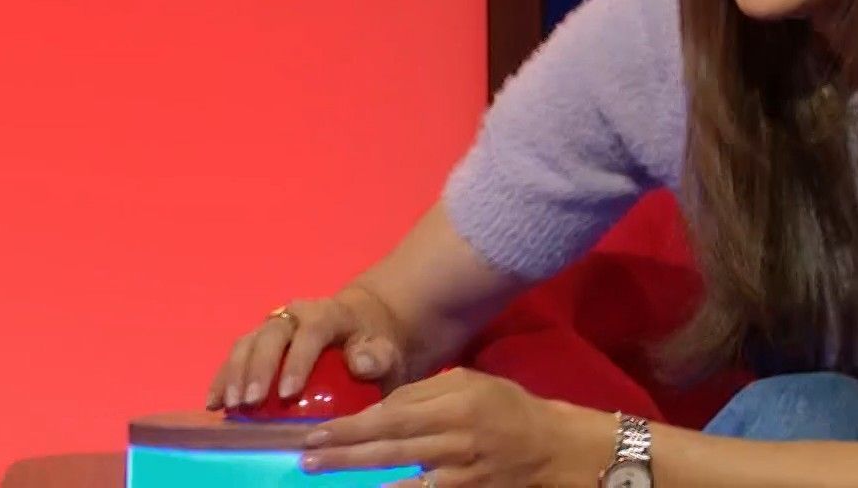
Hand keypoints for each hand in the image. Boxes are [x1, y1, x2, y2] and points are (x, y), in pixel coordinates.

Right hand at [207, 286, 409, 409]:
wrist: (363, 324)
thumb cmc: (376, 342)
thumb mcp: (387, 349)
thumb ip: (378, 356)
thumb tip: (362, 362)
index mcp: (330, 313)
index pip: (312, 331)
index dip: (298, 361)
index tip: (289, 393)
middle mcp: (297, 314)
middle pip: (272, 336)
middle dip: (259, 370)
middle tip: (252, 402)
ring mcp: (274, 325)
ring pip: (248, 343)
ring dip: (235, 374)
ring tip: (230, 406)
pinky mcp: (259, 340)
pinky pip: (237, 356)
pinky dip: (223, 378)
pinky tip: (214, 402)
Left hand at [299, 367, 560, 485]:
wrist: (551, 448)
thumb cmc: (506, 407)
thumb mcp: (470, 382)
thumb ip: (425, 391)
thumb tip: (379, 408)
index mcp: (456, 402)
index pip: (395, 414)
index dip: (354, 425)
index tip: (317, 429)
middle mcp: (457, 437)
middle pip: (391, 446)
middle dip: (345, 451)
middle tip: (307, 455)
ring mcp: (462, 471)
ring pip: (404, 475)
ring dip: (361, 475)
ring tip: (324, 472)